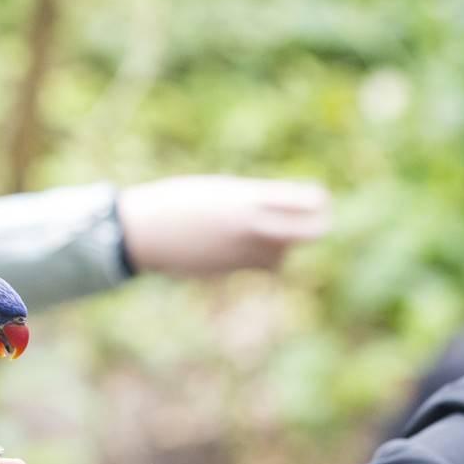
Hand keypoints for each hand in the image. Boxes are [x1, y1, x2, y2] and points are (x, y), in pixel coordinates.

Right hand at [116, 176, 330, 276]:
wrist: (144, 230)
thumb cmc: (180, 201)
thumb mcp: (222, 192)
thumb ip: (256, 200)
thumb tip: (289, 209)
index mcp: (249, 199)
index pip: (308, 203)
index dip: (319, 203)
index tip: (318, 201)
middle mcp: (251, 227)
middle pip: (309, 233)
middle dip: (315, 228)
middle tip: (315, 222)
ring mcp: (242, 253)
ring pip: (283, 256)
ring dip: (282, 247)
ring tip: (265, 232)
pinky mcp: (230, 271)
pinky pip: (259, 266)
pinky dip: (259, 257)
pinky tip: (240, 244)